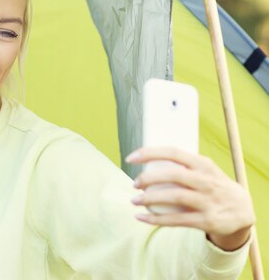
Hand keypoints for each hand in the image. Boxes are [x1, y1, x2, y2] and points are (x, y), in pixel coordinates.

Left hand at [126, 147, 254, 250]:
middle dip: (148, 178)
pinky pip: (176, 220)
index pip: (173, 152)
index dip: (149, 153)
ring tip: (134, 200)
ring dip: (149, 199)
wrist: (242, 210)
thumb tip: (145, 157)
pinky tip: (140, 218)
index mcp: (203, 164)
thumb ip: (181, 163)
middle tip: (134, 184)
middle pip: (172, 175)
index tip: (130, 158)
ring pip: (173, 197)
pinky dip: (155, 220)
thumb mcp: (204, 169)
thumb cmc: (212, 185)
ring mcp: (207, 201)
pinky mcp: (207, 221)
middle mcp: (206, 181)